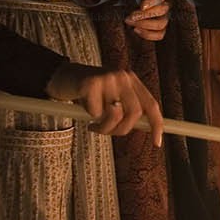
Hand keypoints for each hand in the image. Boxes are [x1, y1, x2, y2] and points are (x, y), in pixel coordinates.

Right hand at [46, 63, 163, 142]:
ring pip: (115, 114)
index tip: (157, 143)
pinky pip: (95, 112)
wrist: (62, 76)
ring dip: (104, 127)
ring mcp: (108, 78)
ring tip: (93, 125)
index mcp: (131, 81)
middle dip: (121, 130)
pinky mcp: (91, 82)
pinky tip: (83, 108)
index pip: (151, 104)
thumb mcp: (112, 98)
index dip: (157, 125)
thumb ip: (127, 109)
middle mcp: (123, 77)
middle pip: (134, 113)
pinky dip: (89, 116)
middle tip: (106, 131)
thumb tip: (147, 129)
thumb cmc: (89, 92)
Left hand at [126, 0, 170, 41]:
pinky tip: (136, 29)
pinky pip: (159, 35)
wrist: (133, 10)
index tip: (142, 6)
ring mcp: (165, 18)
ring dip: (144, 24)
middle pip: (162, 11)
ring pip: (161, 24)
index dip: (152, 1)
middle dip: (145, 14)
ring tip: (130, 22)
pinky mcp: (161, 30)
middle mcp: (165, 5)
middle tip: (131, 16)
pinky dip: (147, 34)